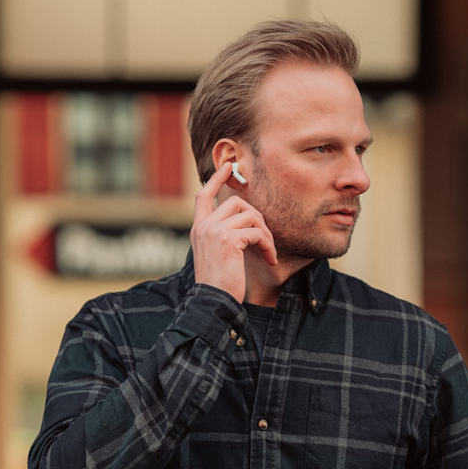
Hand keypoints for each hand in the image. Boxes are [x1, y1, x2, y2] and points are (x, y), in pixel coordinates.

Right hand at [190, 161, 276, 302]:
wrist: (213, 302)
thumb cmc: (219, 284)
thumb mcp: (217, 255)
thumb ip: (224, 236)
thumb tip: (248, 223)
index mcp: (198, 229)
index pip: (203, 196)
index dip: (216, 179)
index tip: (228, 166)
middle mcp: (203, 226)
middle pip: (236, 202)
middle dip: (257, 217)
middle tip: (265, 239)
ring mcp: (214, 231)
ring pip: (250, 216)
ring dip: (266, 234)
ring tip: (269, 252)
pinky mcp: (228, 240)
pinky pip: (257, 232)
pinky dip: (268, 245)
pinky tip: (270, 260)